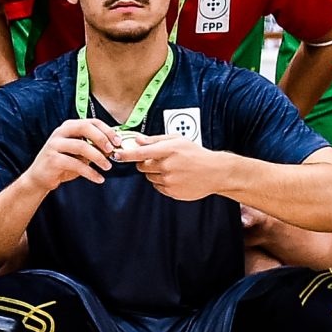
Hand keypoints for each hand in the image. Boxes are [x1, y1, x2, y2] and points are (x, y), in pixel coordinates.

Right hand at [28, 118, 120, 192]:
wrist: (40, 177)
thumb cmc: (63, 164)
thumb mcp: (80, 154)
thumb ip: (93, 148)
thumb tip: (113, 148)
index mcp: (68, 127)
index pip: (91, 122)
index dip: (107, 130)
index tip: (118, 142)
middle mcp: (60, 132)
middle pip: (85, 128)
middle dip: (102, 138)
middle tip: (112, 150)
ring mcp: (55, 145)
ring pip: (81, 146)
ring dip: (98, 157)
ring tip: (108, 167)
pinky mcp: (52, 159)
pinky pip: (76, 164)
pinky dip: (90, 172)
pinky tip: (99, 178)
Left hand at [114, 132, 231, 201]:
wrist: (214, 172)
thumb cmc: (196, 154)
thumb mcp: (177, 140)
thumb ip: (155, 140)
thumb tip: (138, 140)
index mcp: (168, 150)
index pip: (140, 153)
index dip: (126, 155)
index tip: (116, 155)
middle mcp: (167, 166)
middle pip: (142, 167)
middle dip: (144, 163)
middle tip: (157, 160)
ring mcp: (169, 180)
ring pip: (149, 177)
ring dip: (154, 173)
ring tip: (171, 168)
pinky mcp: (172, 192)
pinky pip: (158, 187)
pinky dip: (162, 182)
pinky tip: (175, 176)